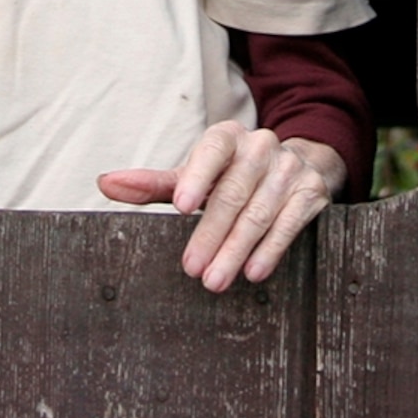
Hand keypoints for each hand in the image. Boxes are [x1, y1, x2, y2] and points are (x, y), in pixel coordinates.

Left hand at [97, 124, 348, 289]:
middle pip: (234, 192)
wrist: (298, 166)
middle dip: (211, 234)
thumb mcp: (195, 176)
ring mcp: (289, 168)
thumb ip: (153, 184)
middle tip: (192, 269)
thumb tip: (105, 184)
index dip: (198, 176)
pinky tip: (254, 271)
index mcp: (228, 137)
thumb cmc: (232, 176)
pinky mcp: (312, 192)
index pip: (212, 150)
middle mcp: (261, 146)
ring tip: (216, 280)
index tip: (182, 207)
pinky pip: (290, 223)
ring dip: (236, 249)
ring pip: (260, 212)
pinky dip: (271, 249)